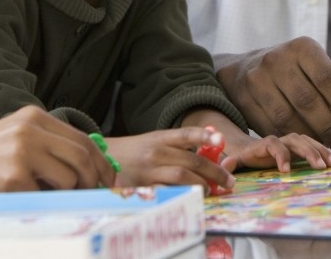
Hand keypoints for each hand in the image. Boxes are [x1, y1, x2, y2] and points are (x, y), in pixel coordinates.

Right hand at [0, 106, 114, 190]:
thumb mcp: (16, 138)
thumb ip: (49, 146)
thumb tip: (91, 168)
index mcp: (35, 117)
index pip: (84, 139)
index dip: (101, 163)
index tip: (108, 181)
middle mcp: (30, 129)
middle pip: (82, 157)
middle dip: (93, 181)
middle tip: (92, 196)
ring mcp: (22, 151)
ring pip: (69, 177)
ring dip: (68, 193)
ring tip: (50, 196)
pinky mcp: (13, 176)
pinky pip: (44, 195)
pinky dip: (41, 202)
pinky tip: (23, 198)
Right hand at [105, 127, 235, 193]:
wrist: (102, 160)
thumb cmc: (132, 152)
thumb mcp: (152, 141)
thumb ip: (177, 145)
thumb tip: (210, 146)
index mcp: (159, 137)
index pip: (186, 134)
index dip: (205, 135)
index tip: (221, 138)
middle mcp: (156, 151)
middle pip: (192, 159)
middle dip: (215, 171)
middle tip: (229, 181)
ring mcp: (149, 170)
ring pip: (183, 175)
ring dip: (202, 184)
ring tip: (210, 191)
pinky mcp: (143, 186)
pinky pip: (168, 191)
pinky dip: (182, 194)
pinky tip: (191, 196)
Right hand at [215, 37, 330, 151]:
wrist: (245, 68)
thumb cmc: (292, 70)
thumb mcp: (314, 66)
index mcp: (301, 48)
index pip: (327, 77)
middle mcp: (276, 60)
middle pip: (307, 101)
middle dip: (330, 127)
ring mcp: (257, 80)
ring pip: (288, 118)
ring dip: (311, 138)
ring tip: (327, 147)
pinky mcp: (244, 100)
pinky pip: (271, 127)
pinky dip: (290, 140)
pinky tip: (303, 145)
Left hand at [220, 131, 330, 173]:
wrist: (252, 149)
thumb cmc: (246, 157)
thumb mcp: (236, 160)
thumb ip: (231, 163)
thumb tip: (225, 165)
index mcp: (265, 144)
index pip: (274, 145)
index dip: (280, 155)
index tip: (286, 171)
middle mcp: (280, 140)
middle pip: (296, 140)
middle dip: (308, 152)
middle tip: (319, 167)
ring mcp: (291, 143)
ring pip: (307, 141)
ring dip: (320, 151)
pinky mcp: (299, 148)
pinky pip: (314, 146)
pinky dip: (324, 151)